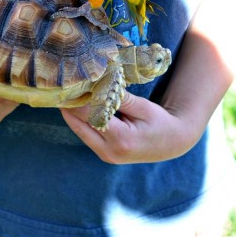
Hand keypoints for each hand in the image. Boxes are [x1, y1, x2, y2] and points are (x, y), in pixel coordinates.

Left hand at [60, 92, 200, 163]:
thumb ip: (119, 98)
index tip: (72, 81)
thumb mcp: (142, 106)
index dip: (78, 97)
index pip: (89, 115)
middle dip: (70, 105)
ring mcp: (106, 155)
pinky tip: (78, 104)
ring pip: (79, 130)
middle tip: (63, 84)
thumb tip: (98, 82)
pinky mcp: (104, 154)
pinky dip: (82, 120)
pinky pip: (86, 134)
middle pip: (78, 125)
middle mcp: (109, 151)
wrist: (172, 143)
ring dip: (73, 112)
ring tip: (68, 91)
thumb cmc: (160, 122)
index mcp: (120, 139)